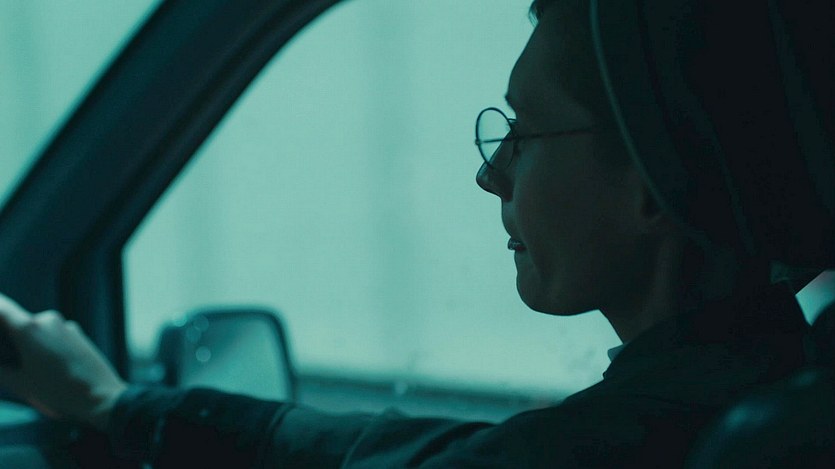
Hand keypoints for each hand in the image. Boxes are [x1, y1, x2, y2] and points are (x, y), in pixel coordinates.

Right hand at [0, 293, 127, 430]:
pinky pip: (53, 336)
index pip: (1, 307)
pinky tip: (50, 369)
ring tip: (32, 371)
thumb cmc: (58, 392)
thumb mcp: (18, 383)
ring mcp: (66, 326)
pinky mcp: (78, 334)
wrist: (101, 397)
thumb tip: (2, 360)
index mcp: (29, 328)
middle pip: (19, 323)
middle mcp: (48, 320)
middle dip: (10, 340)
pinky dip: (45, 347)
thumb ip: (1, 367)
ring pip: (37, 331)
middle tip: (12, 362)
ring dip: (29, 345)